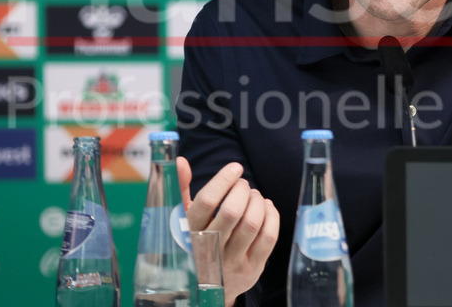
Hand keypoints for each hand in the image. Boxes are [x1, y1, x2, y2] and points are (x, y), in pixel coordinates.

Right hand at [178, 157, 279, 306]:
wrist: (202, 290)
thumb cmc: (193, 242)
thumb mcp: (181, 220)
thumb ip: (180, 189)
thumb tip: (181, 161)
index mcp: (187, 234)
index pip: (206, 202)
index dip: (224, 180)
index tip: (235, 168)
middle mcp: (208, 250)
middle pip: (232, 211)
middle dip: (243, 190)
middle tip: (243, 184)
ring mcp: (230, 262)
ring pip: (252, 223)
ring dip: (257, 201)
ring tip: (253, 195)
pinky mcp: (251, 269)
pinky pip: (268, 237)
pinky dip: (271, 216)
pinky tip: (265, 207)